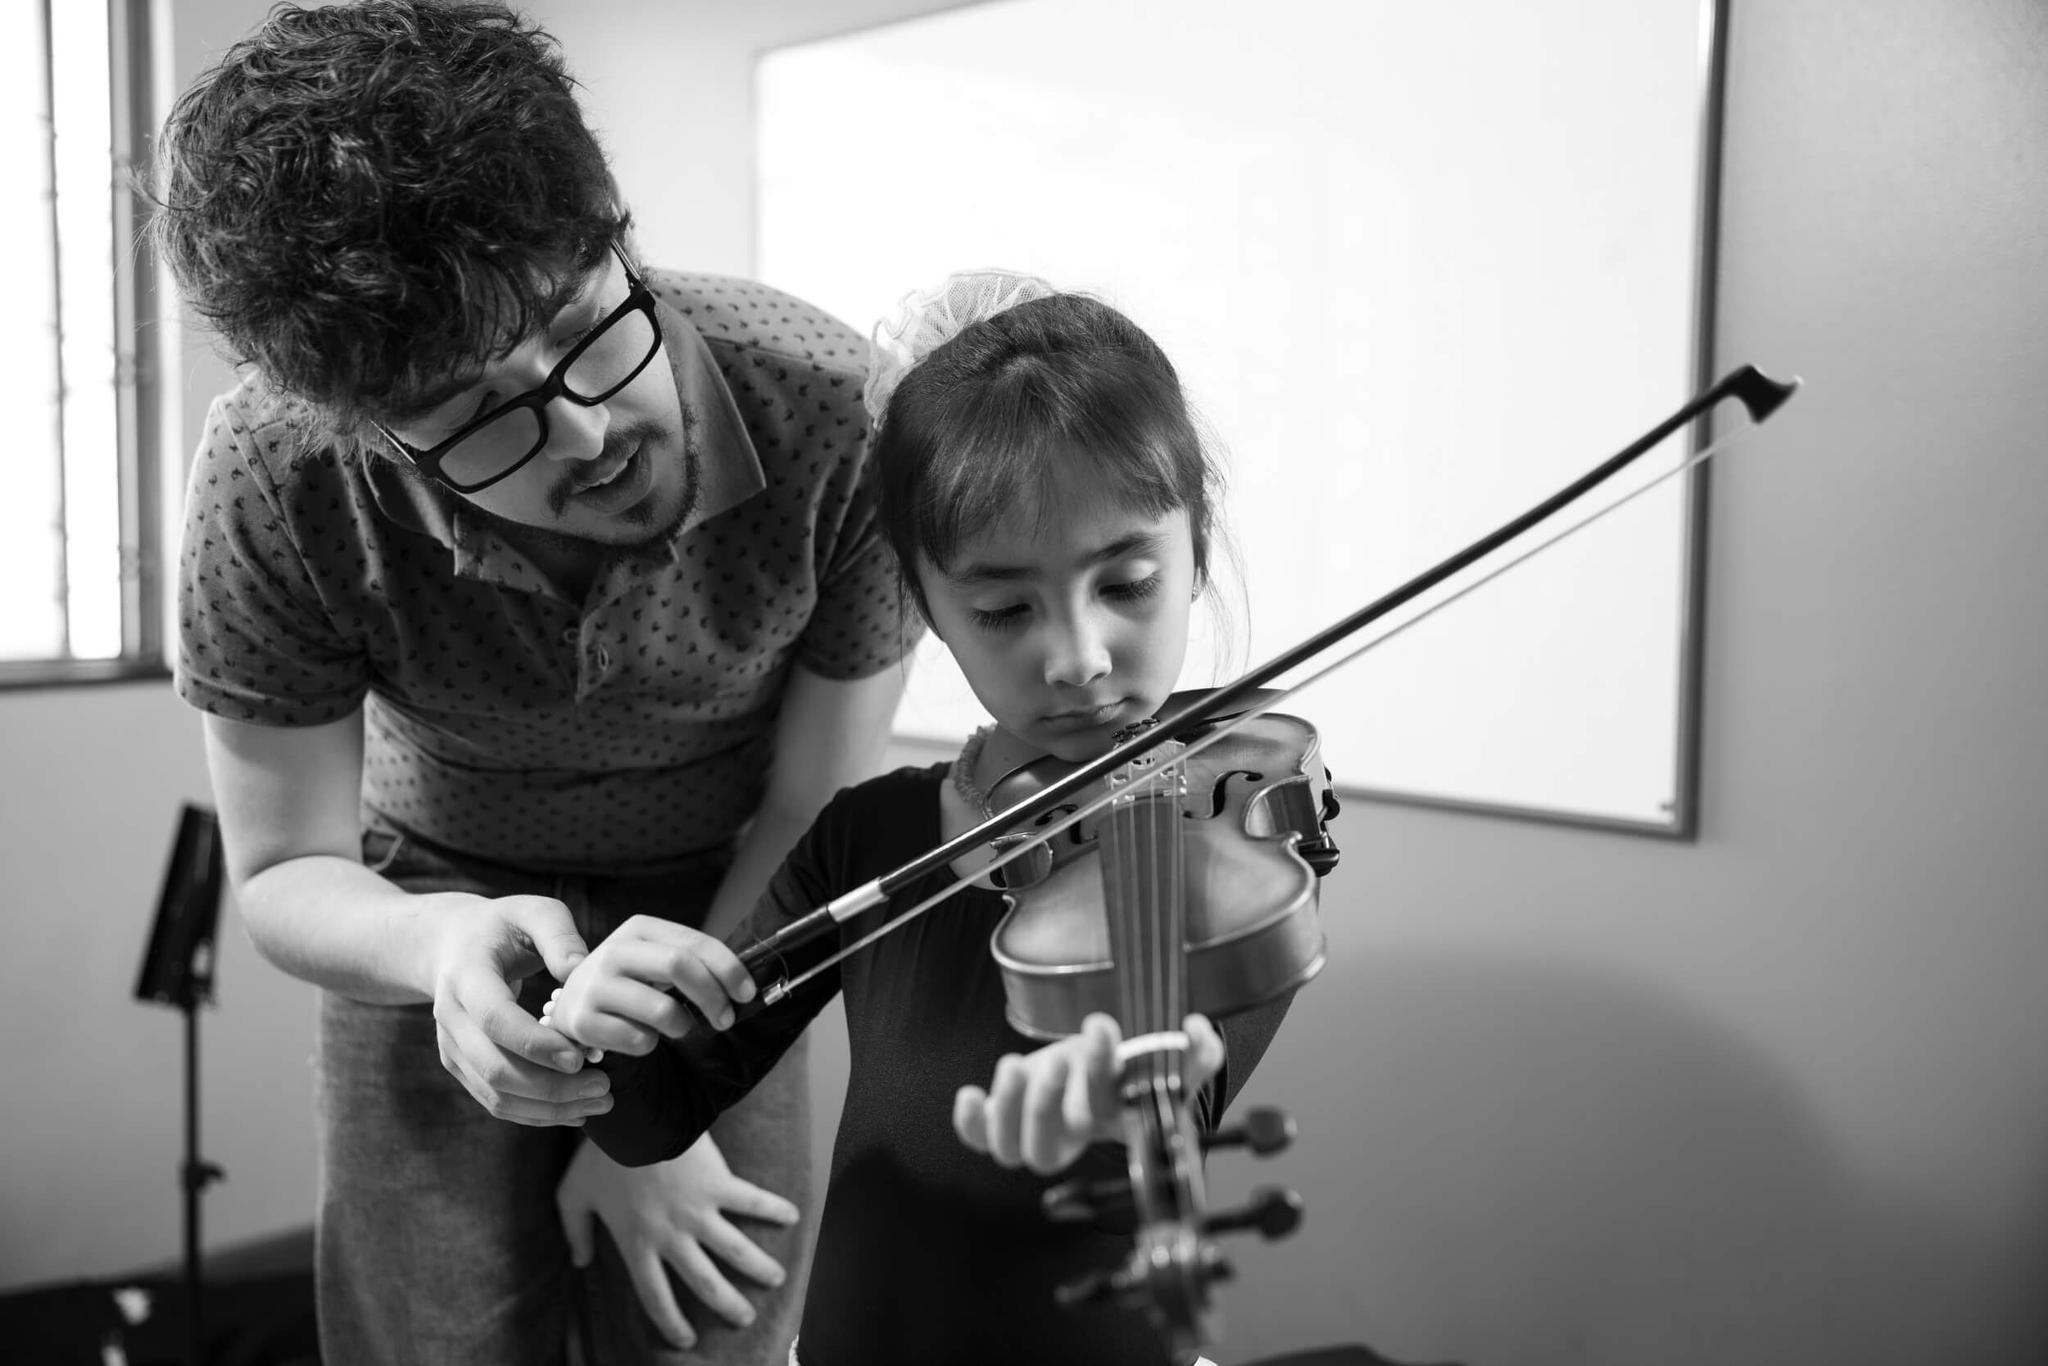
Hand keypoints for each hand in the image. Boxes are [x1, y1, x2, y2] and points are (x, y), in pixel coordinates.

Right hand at [426, 890, 611, 1126]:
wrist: (450, 944)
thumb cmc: (503, 925)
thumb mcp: (533, 911)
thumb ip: (559, 935)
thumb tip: (581, 970)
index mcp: (465, 975)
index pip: (495, 1019)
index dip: (535, 1044)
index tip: (580, 1058)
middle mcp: (450, 1017)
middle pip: (496, 1068)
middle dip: (552, 1087)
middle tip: (604, 1086)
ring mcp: (452, 1047)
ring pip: (496, 1094)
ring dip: (549, 1108)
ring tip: (600, 1102)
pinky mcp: (462, 1066)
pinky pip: (496, 1101)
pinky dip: (536, 1113)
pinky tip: (576, 1111)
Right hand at [544, 913, 756, 1056]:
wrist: (572, 1006)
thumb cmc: (631, 983)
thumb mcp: (656, 961)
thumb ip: (693, 963)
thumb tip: (746, 987)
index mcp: (638, 928)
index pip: (694, 943)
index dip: (728, 968)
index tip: (747, 994)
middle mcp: (613, 951)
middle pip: (679, 966)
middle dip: (713, 997)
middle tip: (726, 1020)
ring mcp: (594, 986)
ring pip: (663, 1010)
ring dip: (683, 1026)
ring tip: (678, 1027)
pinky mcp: (582, 1022)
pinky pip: (640, 1041)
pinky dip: (651, 1045)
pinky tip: (641, 1037)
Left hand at [556, 1132, 798, 1349]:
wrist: (631, 1117)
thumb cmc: (600, 1156)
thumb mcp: (573, 1196)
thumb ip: (575, 1231)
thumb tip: (580, 1261)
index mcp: (637, 1244)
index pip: (655, 1296)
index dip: (671, 1322)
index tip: (687, 1339)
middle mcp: (671, 1236)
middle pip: (704, 1282)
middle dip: (727, 1304)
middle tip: (745, 1318)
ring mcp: (698, 1212)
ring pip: (735, 1250)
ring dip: (758, 1267)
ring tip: (776, 1279)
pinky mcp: (718, 1184)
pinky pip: (752, 1201)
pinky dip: (774, 1209)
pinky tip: (793, 1216)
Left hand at [953, 1012, 1225, 1173]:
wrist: (1099, 1076)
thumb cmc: (1129, 1071)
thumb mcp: (1166, 1061)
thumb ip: (1197, 1051)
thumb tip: (1197, 1029)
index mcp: (1109, 1123)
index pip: (1105, 1113)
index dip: (1100, 1071)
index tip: (1101, 1024)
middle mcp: (1069, 1134)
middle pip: (1050, 1149)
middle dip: (1047, 1103)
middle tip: (1056, 1060)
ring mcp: (1033, 1130)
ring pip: (1011, 1151)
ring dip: (1009, 1109)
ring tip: (1015, 1065)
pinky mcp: (1003, 1119)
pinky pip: (979, 1140)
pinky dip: (970, 1123)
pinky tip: (970, 1092)